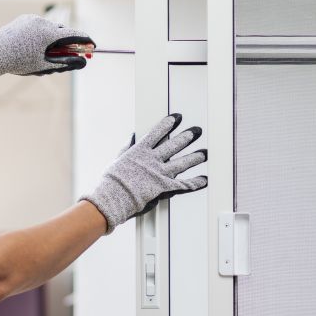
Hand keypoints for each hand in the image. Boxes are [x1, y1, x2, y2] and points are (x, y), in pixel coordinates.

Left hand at [0, 14, 94, 80]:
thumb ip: (66, 63)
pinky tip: (34, 45)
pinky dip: (42, 34)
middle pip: (63, 31)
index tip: (93, 46)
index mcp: (48, 34)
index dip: (85, 41)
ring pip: (51, 28)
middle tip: (74, 53)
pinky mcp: (23, 19)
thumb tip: (83, 62)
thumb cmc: (18, 62)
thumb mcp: (44, 66)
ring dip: (54, 38)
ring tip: (47, 52)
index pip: (74, 35)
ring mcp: (31, 19)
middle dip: (69, 42)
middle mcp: (42, 22)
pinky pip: (39, 25)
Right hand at [82, 114, 207, 232]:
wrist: (112, 199)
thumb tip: (133, 135)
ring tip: (204, 153)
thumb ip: (127, 147)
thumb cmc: (111, 182)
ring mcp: (159, 173)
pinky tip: (204, 180)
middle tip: (197, 131)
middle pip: (174, 145)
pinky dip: (195, 183)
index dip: (168, 124)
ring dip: (195, 157)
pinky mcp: (164, 187)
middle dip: (187, 137)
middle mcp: (152, 160)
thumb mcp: (117, 160)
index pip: (157, 133)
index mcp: (140, 151)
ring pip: (182, 163)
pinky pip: (183, 185)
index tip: (177, 117)